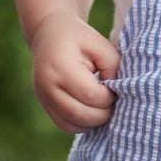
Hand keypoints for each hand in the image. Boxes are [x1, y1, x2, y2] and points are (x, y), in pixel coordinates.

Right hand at [28, 12, 120, 133]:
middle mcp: (47, 87)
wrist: (48, 33)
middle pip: (80, 115)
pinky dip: (82, 124)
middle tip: (114, 101)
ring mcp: (43, 99)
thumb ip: (112, 66)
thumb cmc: (78, 37)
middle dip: (104, 113)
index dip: (109, 96)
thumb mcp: (99, 43)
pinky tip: (93, 110)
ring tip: (104, 106)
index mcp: (60, 67)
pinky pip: (65, 126)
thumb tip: (117, 91)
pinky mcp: (45, 106)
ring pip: (72, 125)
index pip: (90, 95)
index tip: (116, 87)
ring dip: (93, 122)